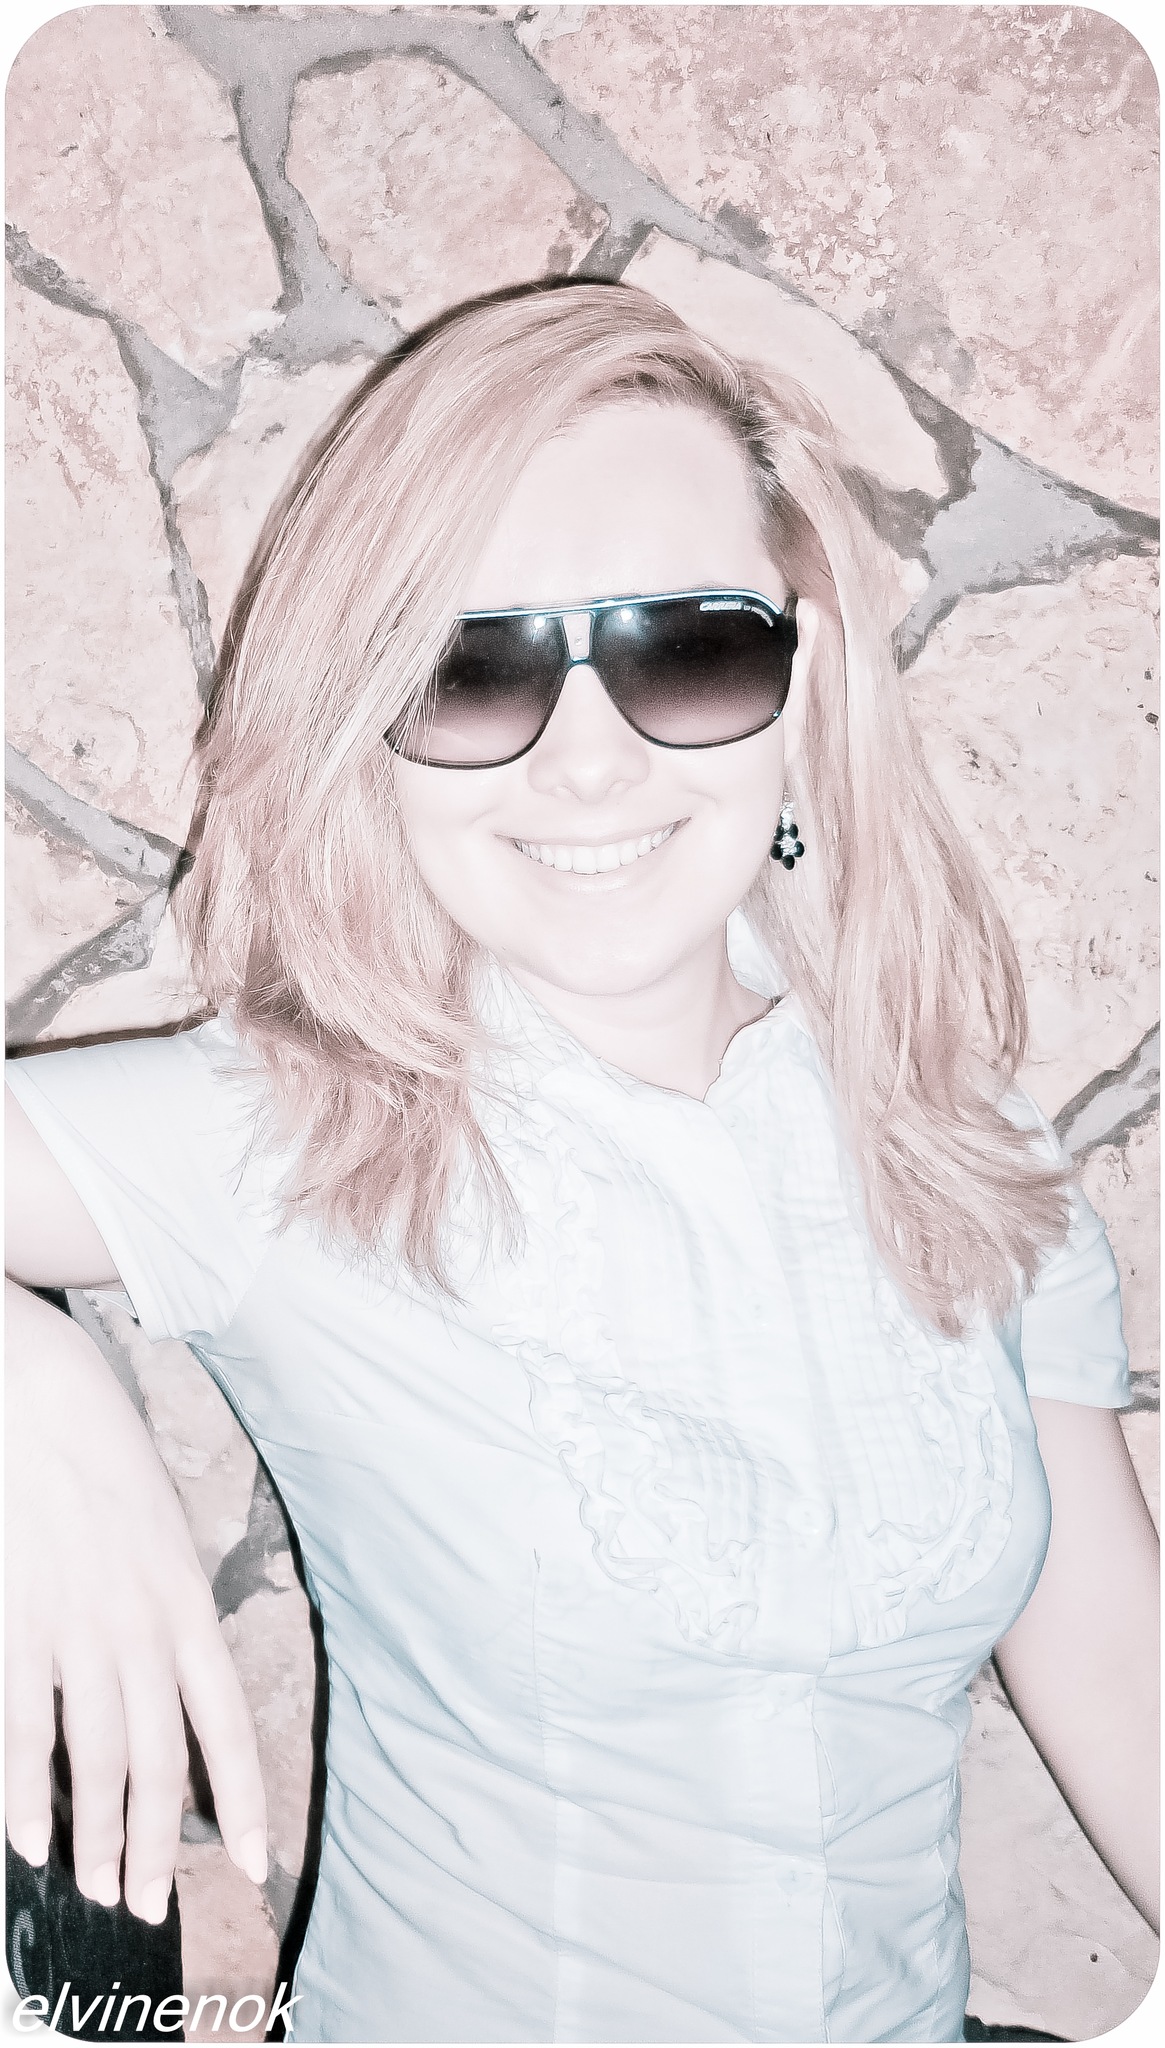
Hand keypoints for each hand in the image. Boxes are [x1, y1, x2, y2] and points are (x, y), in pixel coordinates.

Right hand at [5, 1282, 267, 1920]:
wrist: (38, 1401)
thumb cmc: (103, 1461)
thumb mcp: (162, 1532)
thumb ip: (168, 1612)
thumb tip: (171, 1685)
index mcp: (188, 1604)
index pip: (230, 1725)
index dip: (246, 1803)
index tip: (255, 1862)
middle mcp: (142, 1629)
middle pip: (162, 1764)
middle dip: (162, 1846)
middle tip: (152, 1904)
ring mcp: (76, 1632)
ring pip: (99, 1763)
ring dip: (101, 1839)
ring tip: (101, 1887)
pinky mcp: (16, 1628)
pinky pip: (23, 1733)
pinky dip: (25, 1796)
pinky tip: (29, 1840)